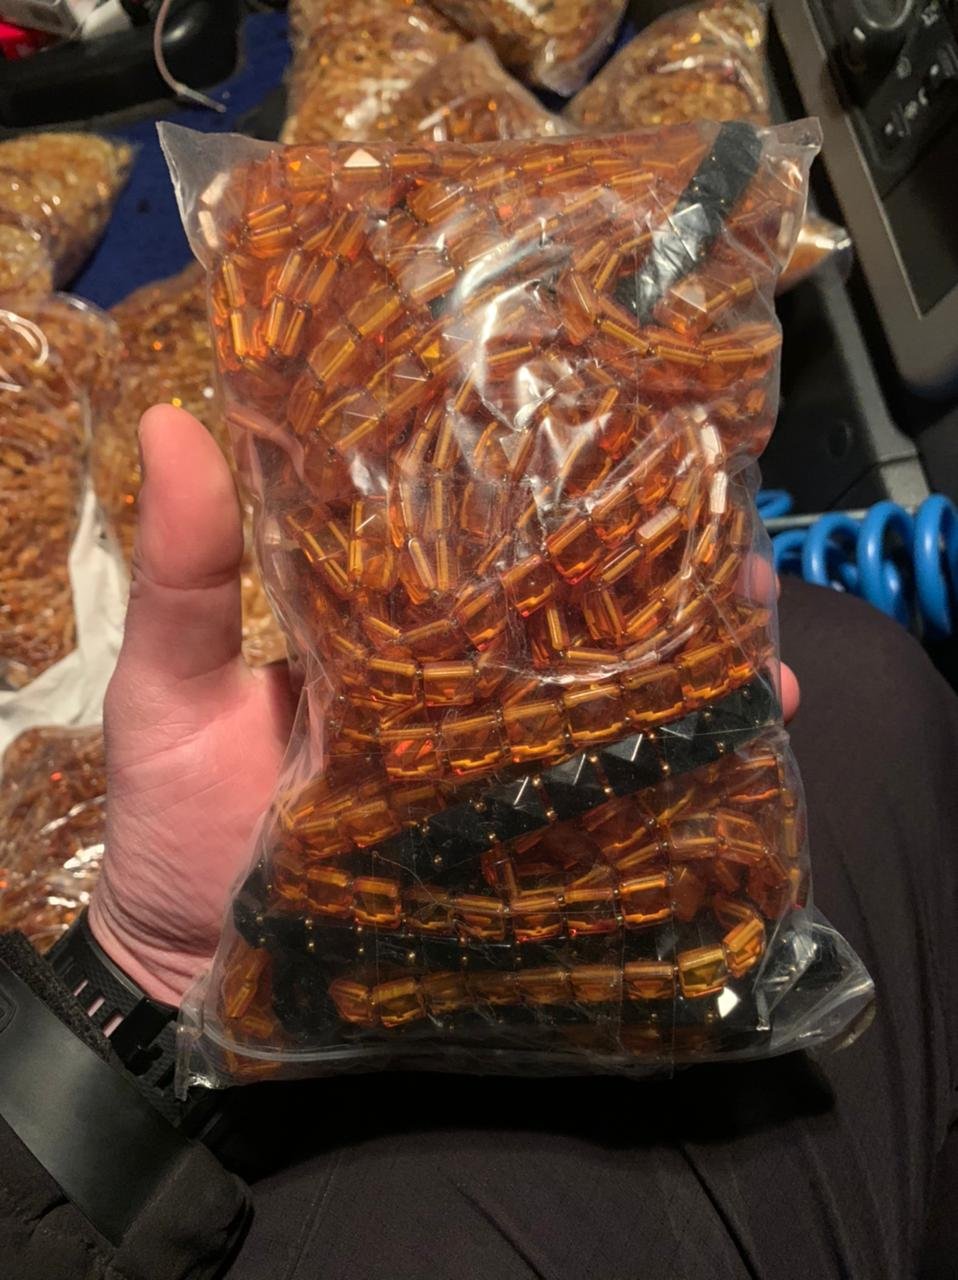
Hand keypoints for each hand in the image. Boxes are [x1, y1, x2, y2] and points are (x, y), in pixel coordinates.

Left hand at [89, 404, 798, 1005]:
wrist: (194, 977)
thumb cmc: (175, 826)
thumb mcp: (174, 693)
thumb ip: (188, 577)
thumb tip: (168, 417)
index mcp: (389, 636)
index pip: (480, 548)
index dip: (546, 495)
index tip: (617, 434)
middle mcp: (459, 693)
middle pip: (570, 621)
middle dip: (654, 575)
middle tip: (729, 526)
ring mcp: (500, 775)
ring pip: (611, 702)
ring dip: (694, 661)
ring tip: (764, 619)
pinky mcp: (524, 855)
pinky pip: (615, 806)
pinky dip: (689, 773)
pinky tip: (759, 730)